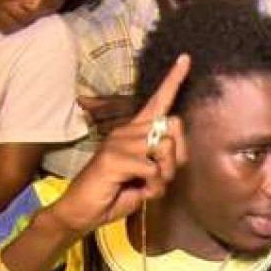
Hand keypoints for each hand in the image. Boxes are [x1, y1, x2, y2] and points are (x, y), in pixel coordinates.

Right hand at [42, 55, 190, 239]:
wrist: (84, 212)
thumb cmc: (118, 193)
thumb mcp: (149, 177)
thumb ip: (163, 161)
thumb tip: (172, 146)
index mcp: (135, 132)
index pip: (158, 102)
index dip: (173, 81)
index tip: (186, 59)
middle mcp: (127, 131)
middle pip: (173, 127)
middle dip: (175, 158)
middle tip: (159, 178)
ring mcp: (118, 142)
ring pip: (164, 148)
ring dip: (162, 177)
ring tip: (144, 186)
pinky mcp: (113, 157)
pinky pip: (152, 168)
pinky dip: (151, 186)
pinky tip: (134, 190)